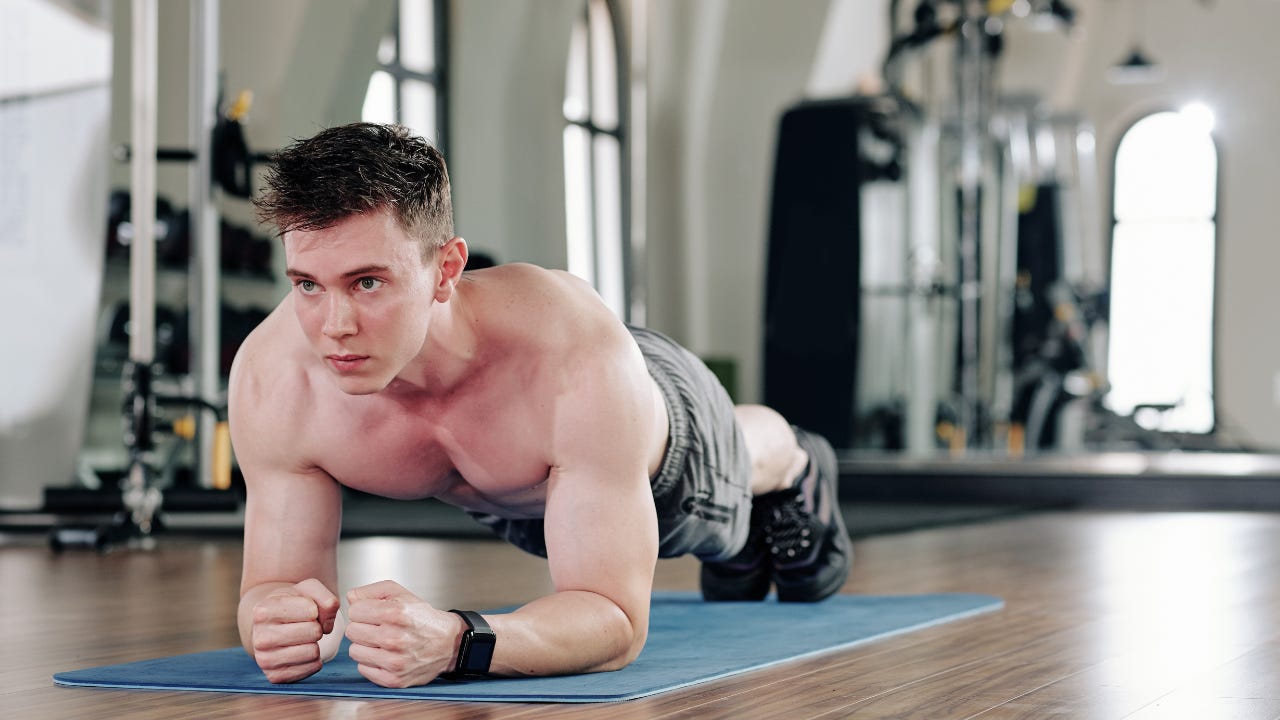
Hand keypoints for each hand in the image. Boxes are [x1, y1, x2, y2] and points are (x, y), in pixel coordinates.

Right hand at [250, 578, 341, 682]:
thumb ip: (325, 597)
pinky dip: (314, 659)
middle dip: (316, 627)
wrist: (271, 626)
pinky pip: (312, 668)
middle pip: (313, 632)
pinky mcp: (275, 677)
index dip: (315, 609)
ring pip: (313, 652)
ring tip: (303, 638)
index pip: (311, 611)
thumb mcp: (307, 589)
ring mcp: (265, 660)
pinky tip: (302, 651)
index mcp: (263, 610)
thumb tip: (327, 625)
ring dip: (315, 644)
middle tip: (306, 625)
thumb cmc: (292, 604)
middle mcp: (260, 637)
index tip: (306, 610)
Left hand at [345, 580, 464, 687]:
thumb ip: (372, 591)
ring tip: (382, 642)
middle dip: (363, 627)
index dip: (363, 610)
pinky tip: (385, 655)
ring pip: (354, 651)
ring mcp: (394, 661)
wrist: (447, 643)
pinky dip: (371, 662)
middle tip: (379, 627)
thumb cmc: (422, 618)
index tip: (373, 613)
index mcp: (396, 614)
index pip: (354, 611)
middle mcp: (394, 638)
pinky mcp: (393, 679)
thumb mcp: (401, 594)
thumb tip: (350, 598)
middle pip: (352, 631)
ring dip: (365, 645)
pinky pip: (362, 668)